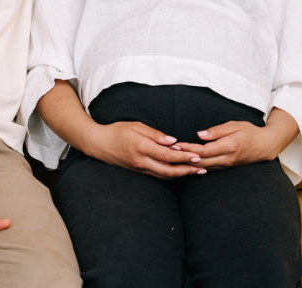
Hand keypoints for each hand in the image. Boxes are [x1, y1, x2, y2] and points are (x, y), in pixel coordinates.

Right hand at [88, 121, 205, 178]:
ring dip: (181, 175)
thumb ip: (155, 134)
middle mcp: (142, 161)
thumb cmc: (117, 131)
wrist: (99, 144)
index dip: (184, 158)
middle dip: (188, 171)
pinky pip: (158, 176)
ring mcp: (140, 169)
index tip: (198, 157)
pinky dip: (171, 175)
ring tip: (196, 172)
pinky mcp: (139, 171)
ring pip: (164, 176)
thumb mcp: (136, 126)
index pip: (168, 156)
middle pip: (169, 171)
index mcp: (142, 148)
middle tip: (202, 169)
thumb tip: (173, 141)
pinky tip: (180, 172)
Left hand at [173, 122, 280, 169]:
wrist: (265, 146)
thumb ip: (217, 131)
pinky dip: (196, 167)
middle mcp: (227, 158)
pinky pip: (208, 169)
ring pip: (204, 167)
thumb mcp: (235, 125)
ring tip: (174, 159)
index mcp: (229, 146)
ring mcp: (226, 165)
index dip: (189, 149)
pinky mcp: (225, 167)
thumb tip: (199, 135)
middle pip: (201, 161)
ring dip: (188, 164)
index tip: (176, 145)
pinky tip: (186, 166)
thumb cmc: (250, 132)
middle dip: (184, 158)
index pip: (205, 150)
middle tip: (169, 153)